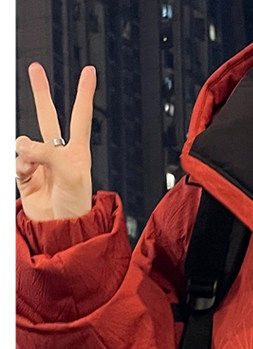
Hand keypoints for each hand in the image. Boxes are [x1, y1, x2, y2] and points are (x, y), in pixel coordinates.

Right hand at [15, 63, 95, 220]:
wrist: (62, 230)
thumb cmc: (75, 205)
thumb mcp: (70, 173)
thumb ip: (48, 152)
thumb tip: (23, 145)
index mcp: (77, 151)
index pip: (80, 116)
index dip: (83, 93)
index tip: (89, 72)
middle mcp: (58, 154)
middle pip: (47, 116)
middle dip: (40, 92)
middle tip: (35, 68)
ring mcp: (40, 164)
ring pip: (25, 142)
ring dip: (27, 153)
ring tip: (36, 168)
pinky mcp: (25, 176)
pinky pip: (17, 160)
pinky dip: (21, 166)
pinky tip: (29, 176)